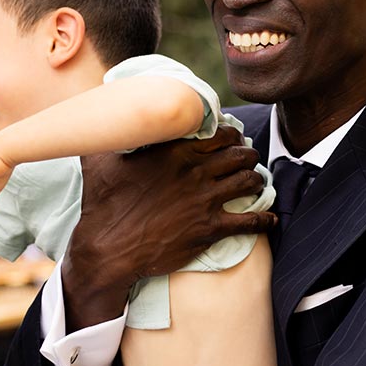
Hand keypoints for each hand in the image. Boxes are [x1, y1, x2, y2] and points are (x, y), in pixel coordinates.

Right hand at [62, 124, 276, 330]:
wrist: (108, 248)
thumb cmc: (102, 204)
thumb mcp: (99, 161)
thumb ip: (107, 138)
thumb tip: (96, 118)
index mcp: (174, 151)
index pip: (219, 134)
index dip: (231, 136)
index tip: (232, 141)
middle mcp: (195, 171)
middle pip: (240, 155)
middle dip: (249, 155)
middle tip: (248, 160)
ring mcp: (205, 200)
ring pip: (249, 182)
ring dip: (257, 181)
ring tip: (257, 184)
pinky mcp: (210, 229)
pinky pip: (250, 222)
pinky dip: (265, 220)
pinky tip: (270, 220)